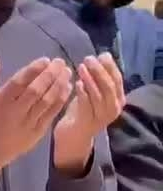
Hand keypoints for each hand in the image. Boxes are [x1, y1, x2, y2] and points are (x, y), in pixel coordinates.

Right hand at [0, 55, 72, 181]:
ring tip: (66, 72)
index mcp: (1, 102)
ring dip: (59, 85)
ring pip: (48, 101)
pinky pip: (53, 112)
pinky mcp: (39, 131)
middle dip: (50, 74)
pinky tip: (67, 88)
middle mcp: (16, 112)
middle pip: (36, 90)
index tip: (45, 60)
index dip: (33, 70)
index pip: (19, 83)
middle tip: (60, 62)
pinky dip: (62, 99)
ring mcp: (29, 122)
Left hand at [53, 53, 124, 175]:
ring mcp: (102, 117)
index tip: (101, 54)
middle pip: (109, 86)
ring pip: (99, 96)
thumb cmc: (82, 110)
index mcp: (118, 99)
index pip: (117, 80)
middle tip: (88, 59)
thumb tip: (103, 55)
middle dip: (99, 71)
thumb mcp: (93, 92)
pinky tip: (77, 83)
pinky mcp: (88, 122)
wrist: (72, 135)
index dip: (110, 66)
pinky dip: (83, 93)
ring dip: (90, 80)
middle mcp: (113, 108)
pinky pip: (87, 105)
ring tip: (81, 67)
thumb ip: (98, 77)